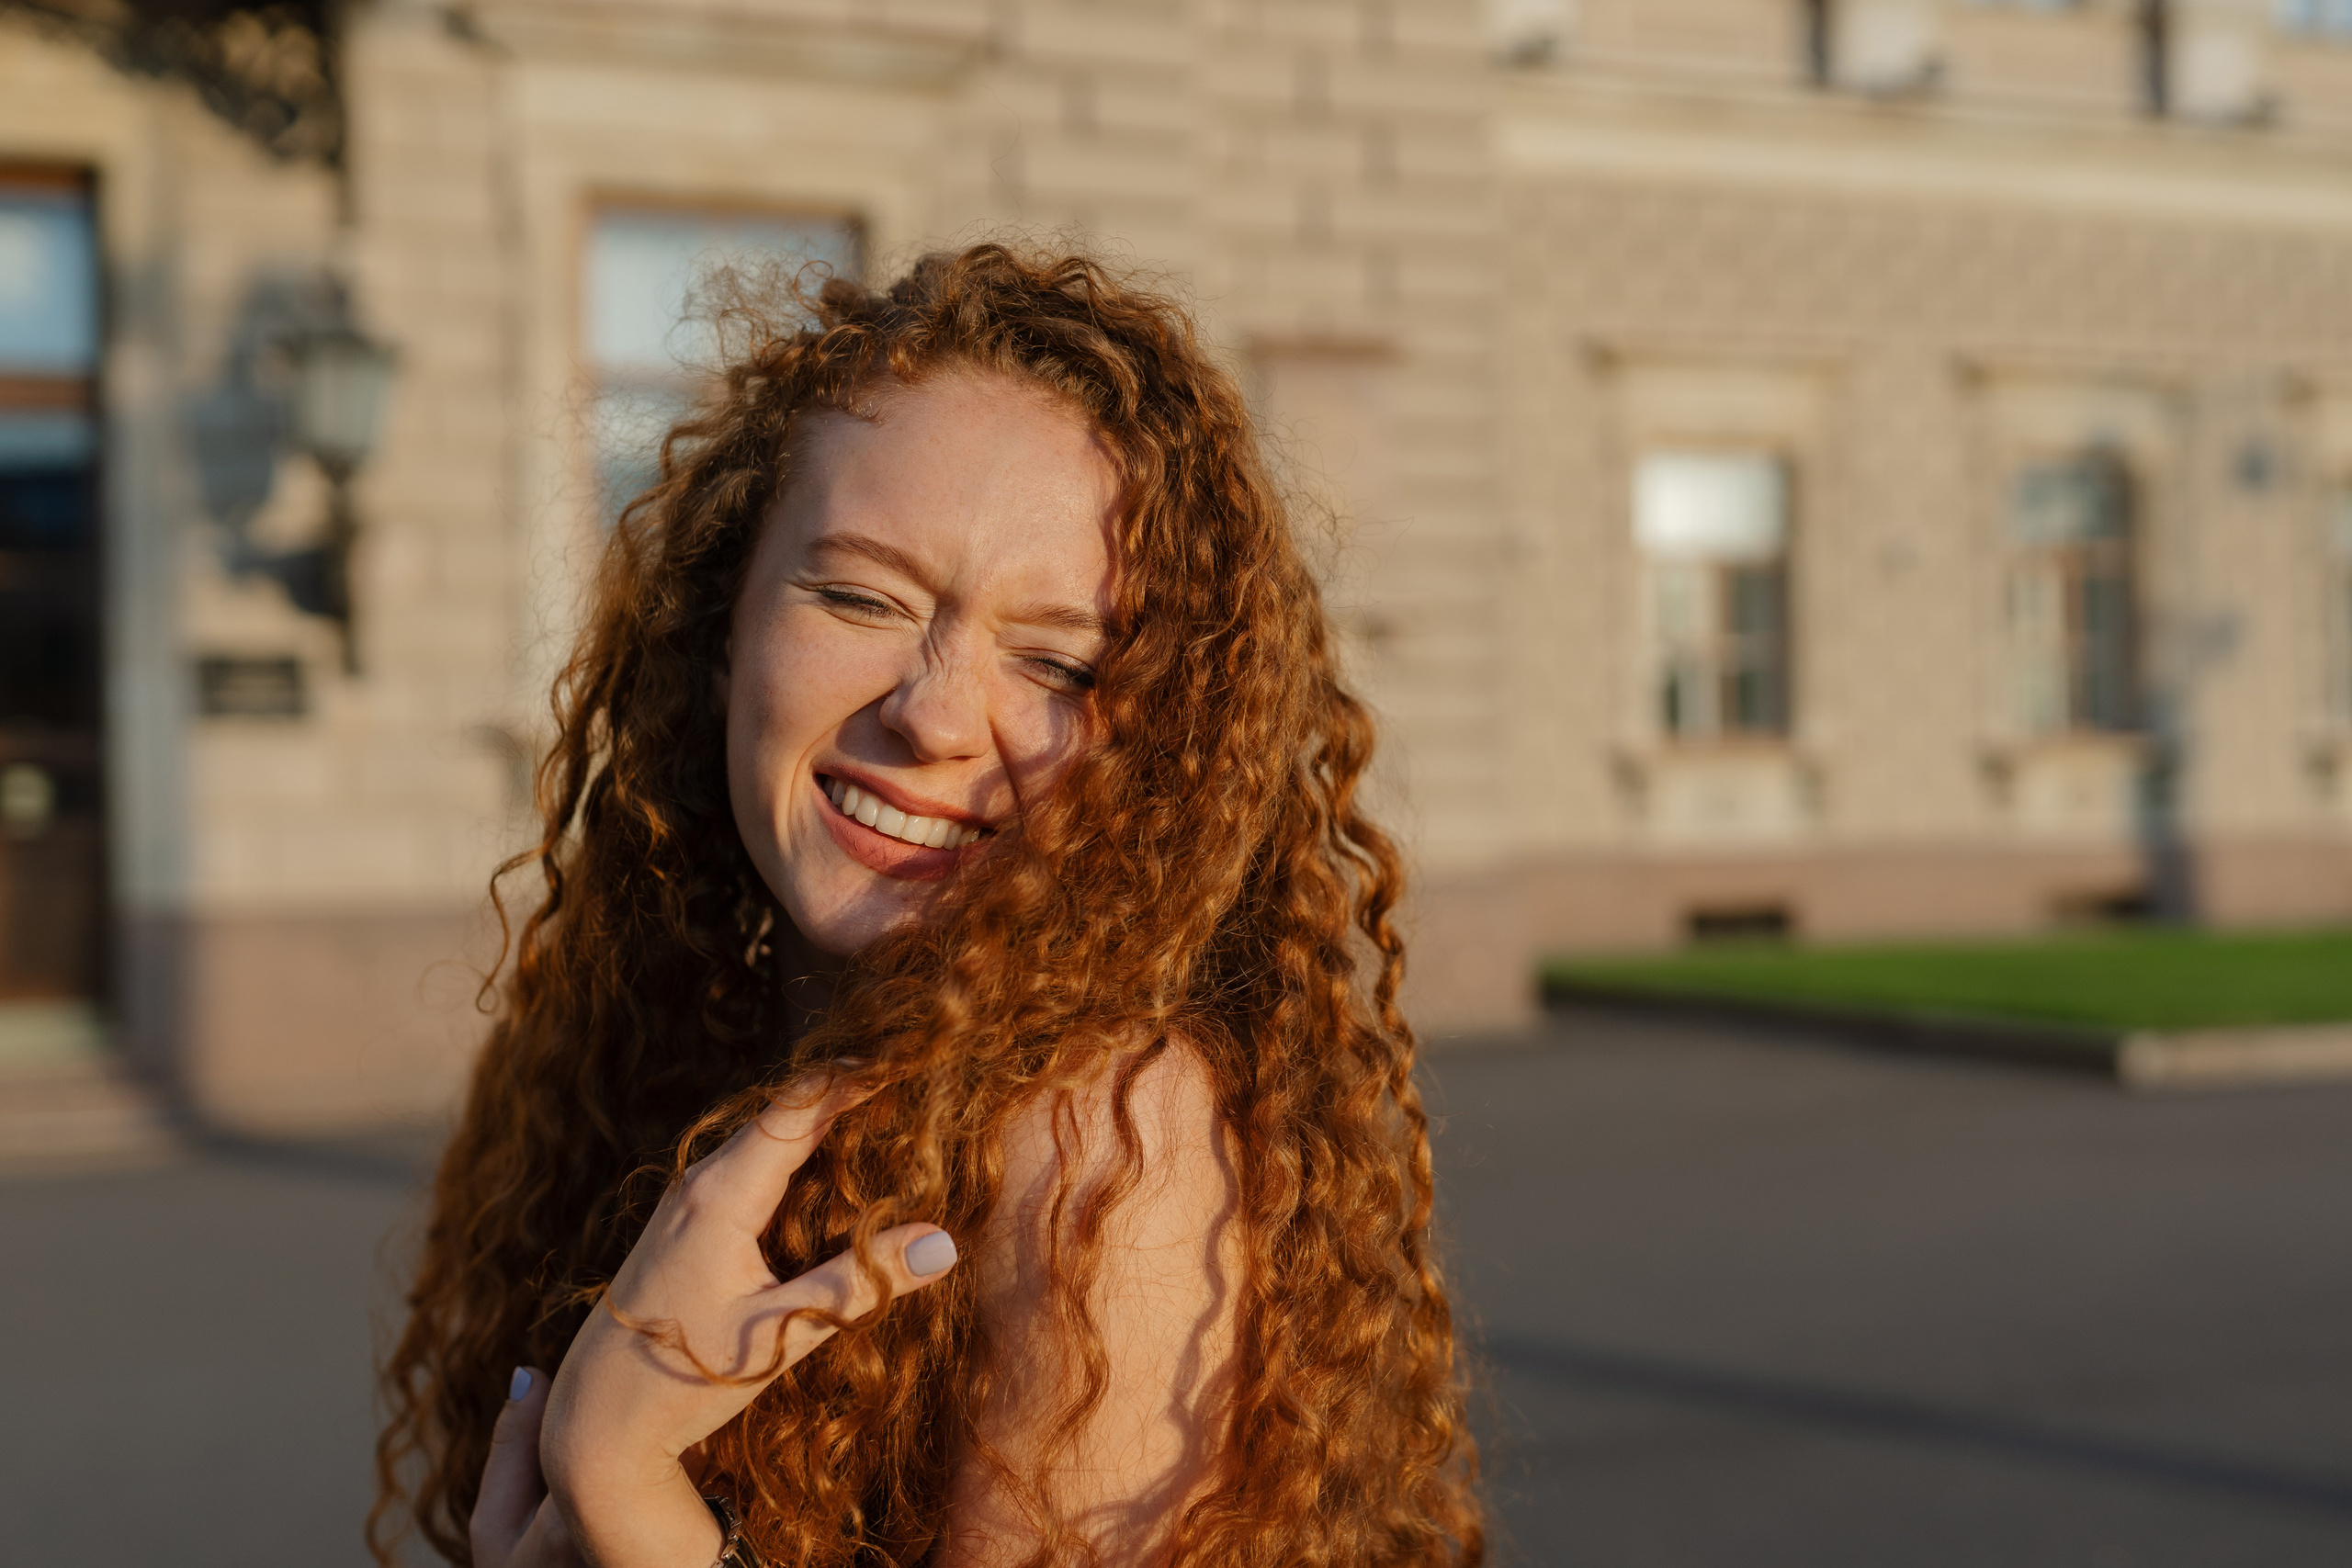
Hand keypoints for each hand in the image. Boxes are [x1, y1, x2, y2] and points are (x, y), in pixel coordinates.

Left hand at [477, 1072, 958, 1567]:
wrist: (592, 1420)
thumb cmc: (681, 1379)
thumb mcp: (780, 1333)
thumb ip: (859, 1282)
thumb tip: (943, 1243)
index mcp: (722, 1195)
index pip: (798, 1108)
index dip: (852, 1076)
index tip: (906, 1052)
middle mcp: (699, 1184)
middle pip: (784, 1115)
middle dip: (845, 1092)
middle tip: (909, 1077)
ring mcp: (686, 1202)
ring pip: (764, 1142)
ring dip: (820, 1126)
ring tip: (881, 1112)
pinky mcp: (683, 1225)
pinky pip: (747, 1169)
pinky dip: (795, 1158)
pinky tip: (826, 1176)